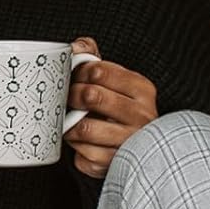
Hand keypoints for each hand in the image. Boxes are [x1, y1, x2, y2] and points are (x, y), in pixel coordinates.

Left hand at [63, 35, 158, 179]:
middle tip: (68, 100)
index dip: (77, 74)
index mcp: (142, 88)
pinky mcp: (115, 163)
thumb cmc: (118, 108)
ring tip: (70, 122)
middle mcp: (142, 114)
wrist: (134, 147)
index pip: (98, 71)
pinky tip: (80, 143)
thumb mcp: (113, 79)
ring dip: (69, 125)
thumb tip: (76, 45)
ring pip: (84, 128)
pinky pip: (84, 154)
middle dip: (71, 97)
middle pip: (91, 96)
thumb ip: (93, 57)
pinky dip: (75, 149)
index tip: (74, 78)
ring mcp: (131, 141)